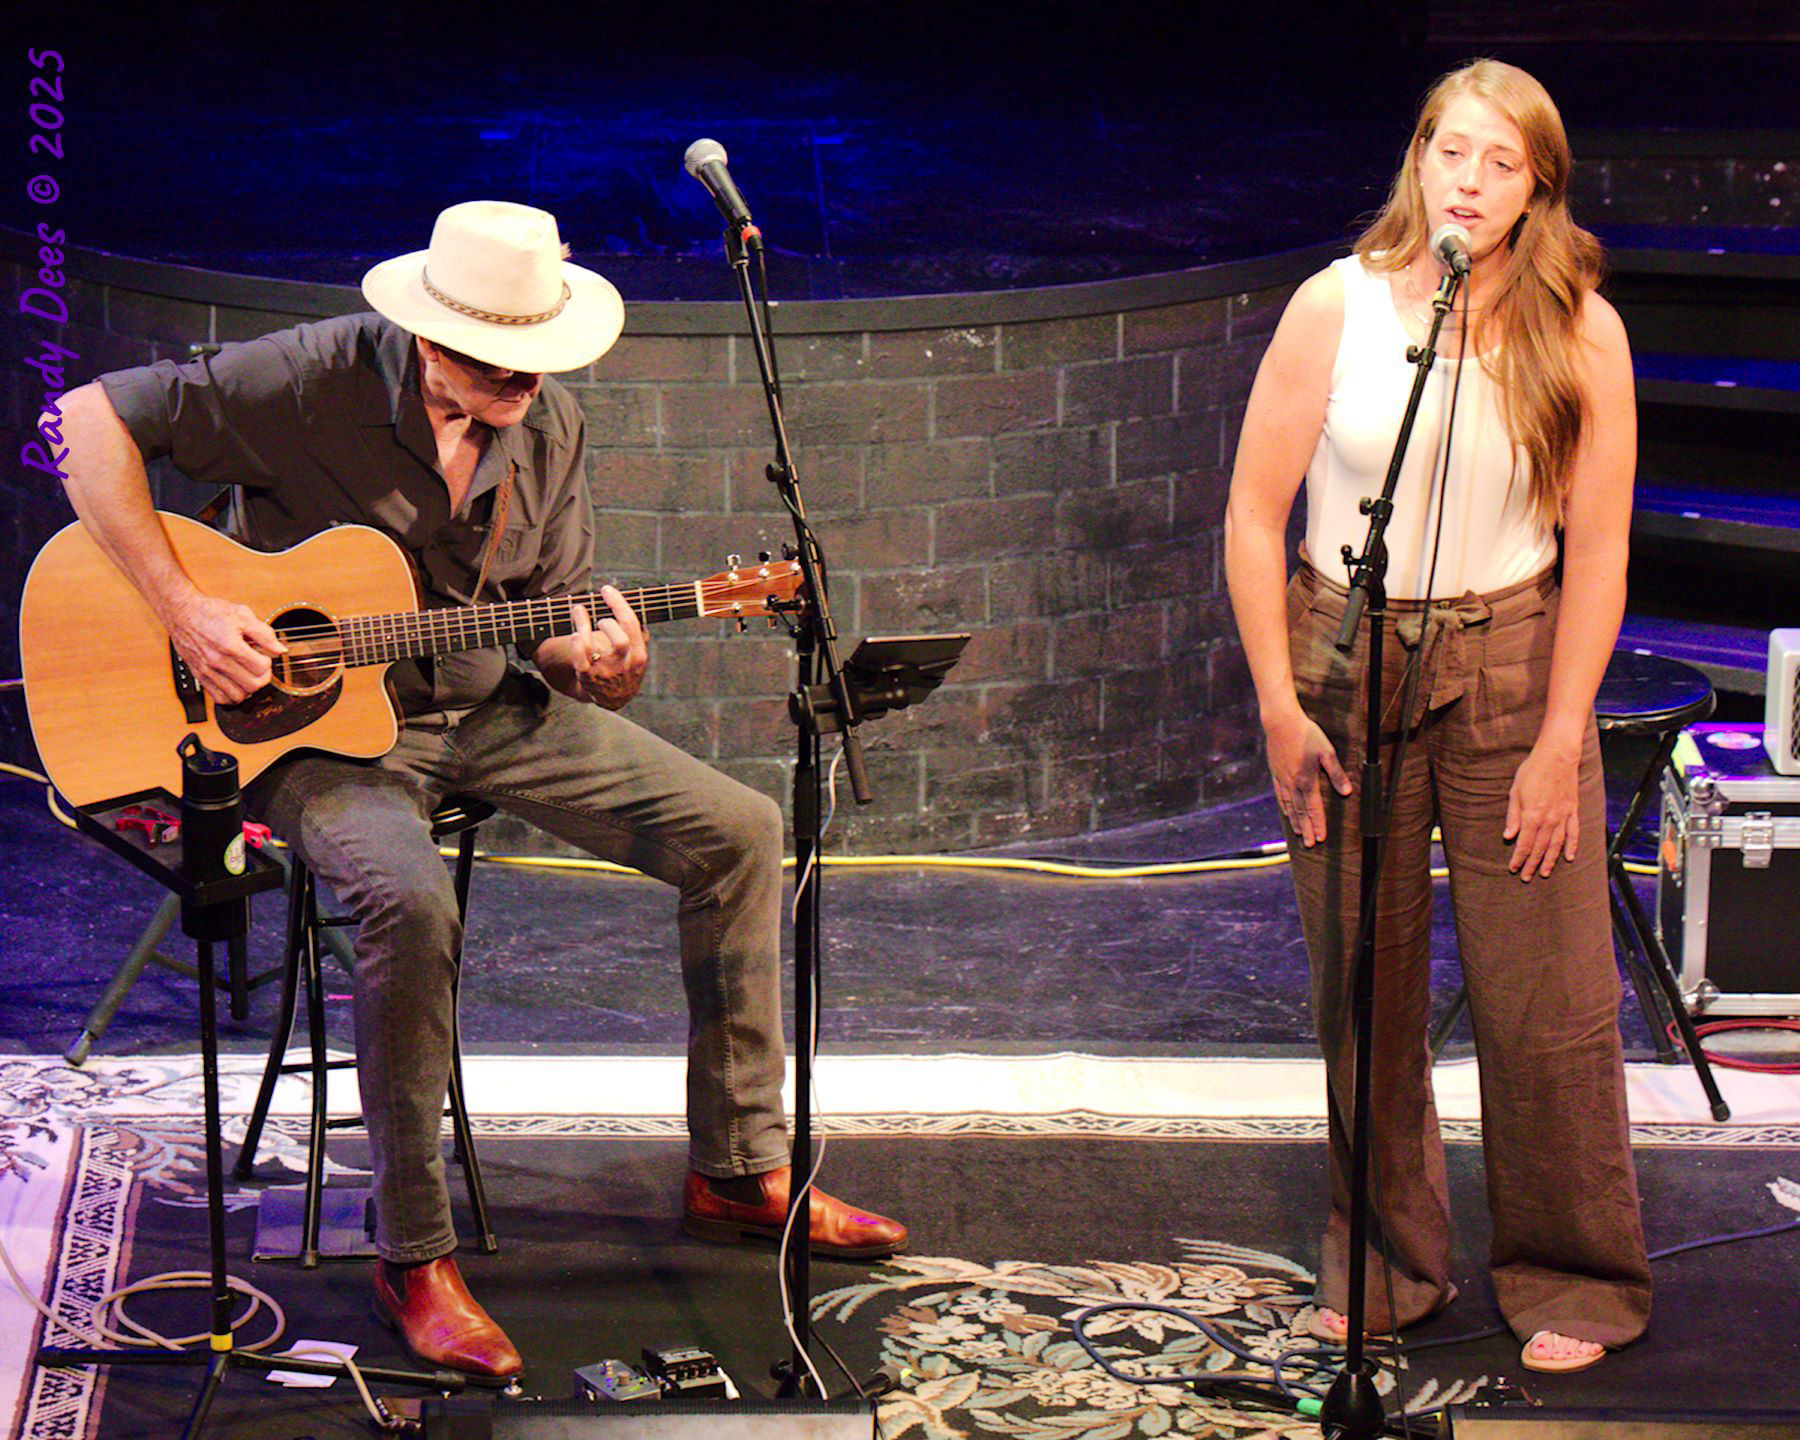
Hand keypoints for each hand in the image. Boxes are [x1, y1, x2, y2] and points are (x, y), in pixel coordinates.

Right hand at [166, 592, 284, 704]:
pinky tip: (236, 684)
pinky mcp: (199, 676)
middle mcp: (218, 661)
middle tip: (259, 667)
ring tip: (248, 676)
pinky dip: (232, 696)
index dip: (268, 662)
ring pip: (237, 696)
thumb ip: (265, 633)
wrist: (182, 613)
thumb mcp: (243, 615)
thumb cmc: (211, 612)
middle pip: (253, 685)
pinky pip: (219, 698)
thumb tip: (280, 649)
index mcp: (230, 646)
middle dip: (262, 677)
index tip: (263, 655)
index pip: (261, 668)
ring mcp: (207, 671)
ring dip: (248, 689)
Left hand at [569, 586, 646, 709]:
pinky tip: (574, 632)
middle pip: (619, 638)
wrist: (615, 697)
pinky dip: (576, 645)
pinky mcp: (587, 677)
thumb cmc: (626, 667)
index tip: (606, 589)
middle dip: (607, 622)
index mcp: (639, 654)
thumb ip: (638, 632)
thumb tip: (627, 604)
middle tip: (600, 619)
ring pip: (594, 647)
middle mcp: (624, 664)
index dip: (617, 603)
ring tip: (579, 612)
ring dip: (584, 625)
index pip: (631, 624)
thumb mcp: (638, 652)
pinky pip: (580, 660)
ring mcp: (605, 672)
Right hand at [1264, 707, 1352, 846]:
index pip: (1314, 808)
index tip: (1321, 838)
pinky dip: (1284, 808)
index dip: (1318, 824)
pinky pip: (1280, 796)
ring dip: (1295, 821)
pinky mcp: (1276, 773)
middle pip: (1300, 812)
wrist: (1280, 722)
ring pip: (1289, 806)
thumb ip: (1337, 774)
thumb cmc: (1306, 735)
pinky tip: (1286, 813)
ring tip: (1299, 834)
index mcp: (1307, 780)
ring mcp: (1283, 779)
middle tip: (1310, 845)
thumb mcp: (1327, 752)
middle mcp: (1293, 784)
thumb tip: (1347, 792)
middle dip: (1307, 829)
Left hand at [1504, 738, 1580, 880]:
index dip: (1519, 858)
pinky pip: (1574, 833)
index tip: (1514, 868)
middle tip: (1526, 877)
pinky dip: (1572, 846)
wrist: (1557, 756)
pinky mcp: (1573, 811)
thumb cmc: (1532, 771)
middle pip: (1539, 848)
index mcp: (1532, 816)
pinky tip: (1570, 857)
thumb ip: (1513, 816)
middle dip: (1532, 864)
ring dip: (1550, 861)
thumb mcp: (1515, 792)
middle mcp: (1549, 820)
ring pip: (1556, 845)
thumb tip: (1508, 837)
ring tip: (1544, 873)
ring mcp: (1563, 816)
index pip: (1524, 844)